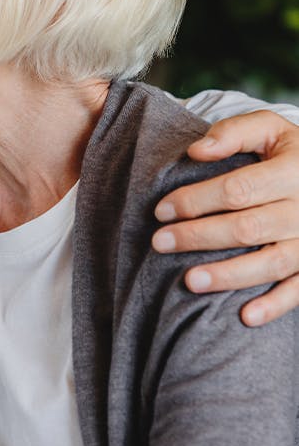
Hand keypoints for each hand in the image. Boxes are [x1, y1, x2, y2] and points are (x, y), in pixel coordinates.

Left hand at [150, 110, 298, 325]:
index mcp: (293, 171)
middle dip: (198, 237)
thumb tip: (196, 151)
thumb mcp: (268, 128)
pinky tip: (245, 316)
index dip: (196, 201)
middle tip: (159, 243)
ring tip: (189, 281)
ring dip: (228, 275)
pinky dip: (276, 305)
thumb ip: (233, 133)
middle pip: (247, 228)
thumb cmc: (288, 152)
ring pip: (271, 263)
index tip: (161, 210)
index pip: (237, 189)